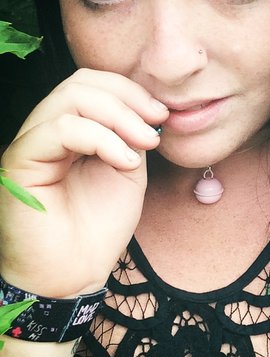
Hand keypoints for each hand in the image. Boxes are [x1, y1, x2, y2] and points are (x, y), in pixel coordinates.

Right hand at [0, 69, 167, 297]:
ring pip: (70, 98)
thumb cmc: (99, 227)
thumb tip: (146, 111)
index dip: (130, 90)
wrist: (74, 274)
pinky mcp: (21, 162)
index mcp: (71, 130)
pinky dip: (101, 139)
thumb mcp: (128, 172)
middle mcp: (47, 130)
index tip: (162, 114)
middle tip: (156, 123)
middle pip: (81, 82)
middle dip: (127, 97)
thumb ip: (132, 138)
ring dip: (119, 116)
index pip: (92, 84)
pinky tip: (124, 162)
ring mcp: (32, 144)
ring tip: (145, 143)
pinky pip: (61, 129)